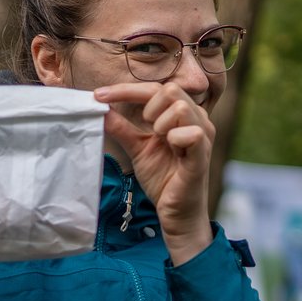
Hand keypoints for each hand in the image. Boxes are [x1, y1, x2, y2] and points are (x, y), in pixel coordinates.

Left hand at [97, 81, 214, 264]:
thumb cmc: (163, 179)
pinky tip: (172, 150)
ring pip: (180, 107)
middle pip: (170, 89)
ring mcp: (203, 136)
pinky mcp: (202, 154)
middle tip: (146, 130)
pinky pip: (191, 133)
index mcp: (183, 115)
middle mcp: (197, 120)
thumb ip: (121, 127)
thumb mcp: (137, 148)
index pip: (156, 88)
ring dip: (161, 123)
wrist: (176, 212)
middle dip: (148, 107)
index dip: (125, 90)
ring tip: (160, 141)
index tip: (98, 96)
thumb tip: (99, 108)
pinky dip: (174, 139)